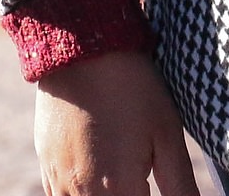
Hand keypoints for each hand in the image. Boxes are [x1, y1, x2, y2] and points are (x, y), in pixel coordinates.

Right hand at [34, 50, 196, 195]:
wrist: (83, 47)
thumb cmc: (133, 88)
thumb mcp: (168, 135)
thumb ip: (181, 186)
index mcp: (119, 189)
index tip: (152, 186)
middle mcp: (84, 193)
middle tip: (142, 182)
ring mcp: (60, 183)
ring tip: (125, 180)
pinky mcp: (46, 168)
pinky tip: (101, 181)